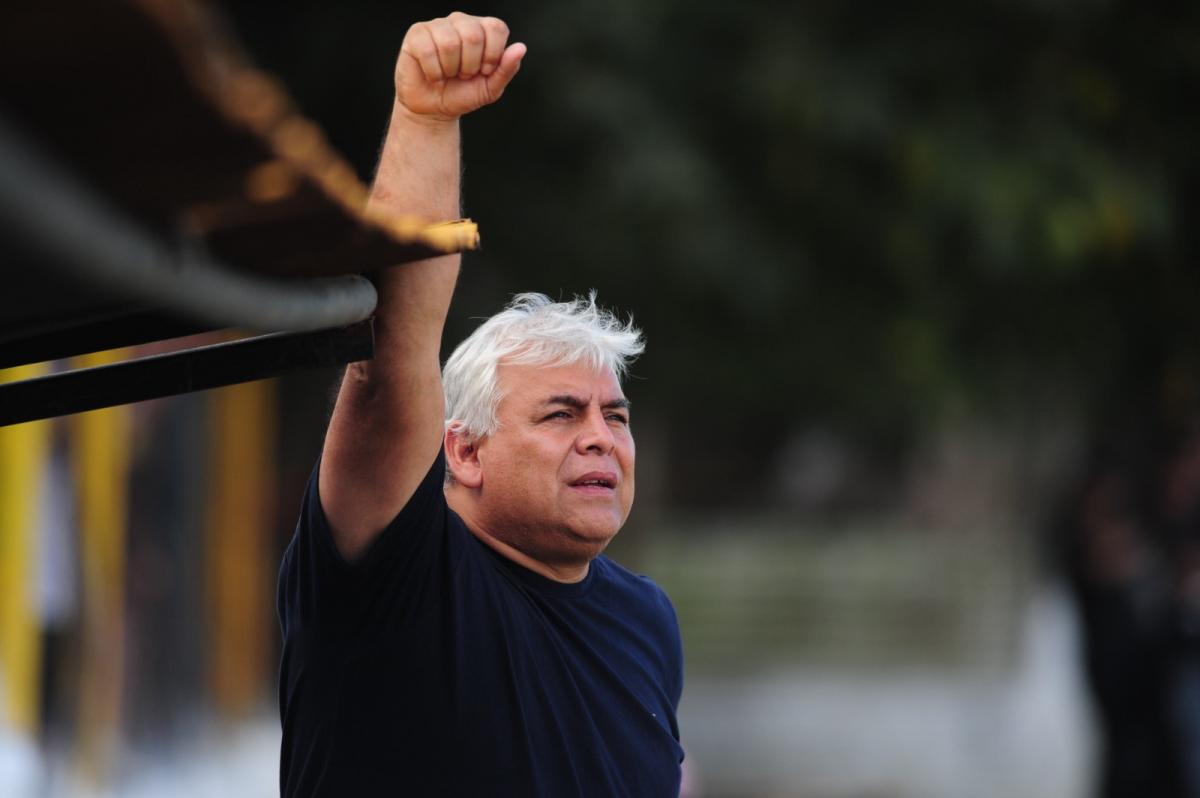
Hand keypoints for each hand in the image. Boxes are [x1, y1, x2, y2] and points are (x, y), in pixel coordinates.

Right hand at [396, 12, 525, 121]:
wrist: (434, 109)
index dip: (492, 55)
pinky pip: (427, 50)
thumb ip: (507, 69)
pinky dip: (433, 71)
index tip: (484, 71)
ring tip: (447, 74)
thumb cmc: (463, 94)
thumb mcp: (491, 88)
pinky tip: (433, 75)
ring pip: (449, 42)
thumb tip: (521, 48)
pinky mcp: (417, 34)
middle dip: (470, 65)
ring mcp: (438, 25)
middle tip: (463, 74)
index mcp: (483, 30)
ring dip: (450, 69)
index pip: (496, 28)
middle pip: (473, 35)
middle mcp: (461, 21)